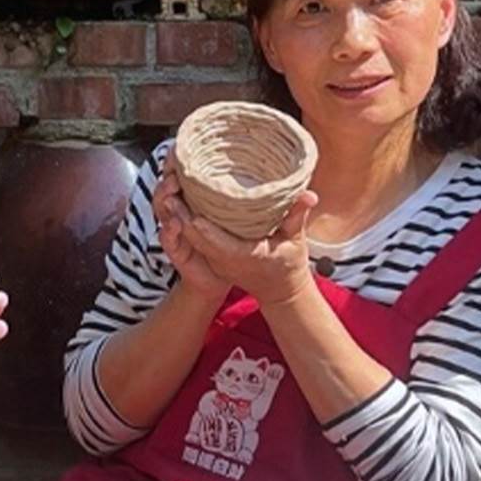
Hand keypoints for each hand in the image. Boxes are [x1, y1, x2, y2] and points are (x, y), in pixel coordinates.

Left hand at [162, 166, 320, 309]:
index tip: (191, 207)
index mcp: (243, 256)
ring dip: (179, 216)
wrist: (280, 291)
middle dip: (181, 215)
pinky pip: (195, 239)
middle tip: (171, 189)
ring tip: (170, 190)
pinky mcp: (215, 256)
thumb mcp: (295, 240)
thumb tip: (310, 196)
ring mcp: (218, 260)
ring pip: (191, 238)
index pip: (216, 241)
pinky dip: (185, 222)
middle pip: (196, 237)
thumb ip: (298, 216)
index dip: (201, 225)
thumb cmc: (288, 264)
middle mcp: (225, 260)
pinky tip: (180, 201)